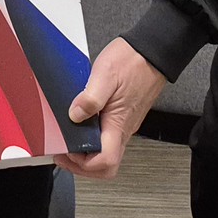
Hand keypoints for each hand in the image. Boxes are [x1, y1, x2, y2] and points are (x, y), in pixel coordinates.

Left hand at [58, 38, 168, 181]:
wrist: (153, 52)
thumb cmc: (132, 61)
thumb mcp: (105, 75)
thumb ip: (89, 98)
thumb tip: (75, 116)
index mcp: (118, 124)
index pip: (105, 161)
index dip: (82, 164)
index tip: (66, 151)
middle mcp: (123, 129)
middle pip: (106, 165)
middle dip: (82, 165)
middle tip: (64, 153)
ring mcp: (124, 124)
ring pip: (106, 153)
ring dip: (85, 153)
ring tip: (68, 141)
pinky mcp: (123, 116)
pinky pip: (107, 138)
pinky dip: (91, 139)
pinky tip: (80, 126)